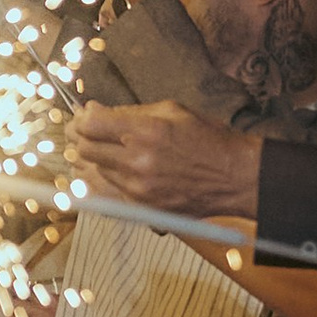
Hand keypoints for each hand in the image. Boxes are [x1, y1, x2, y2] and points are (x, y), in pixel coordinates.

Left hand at [69, 101, 262, 220]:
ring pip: (94, 171)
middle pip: (85, 148)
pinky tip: (120, 169)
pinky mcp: (141, 206)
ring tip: (107, 150)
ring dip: (95, 159)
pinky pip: (109, 190)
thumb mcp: (172, 111)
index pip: (90, 124)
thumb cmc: (208, 138)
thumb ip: (131, 111)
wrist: (235, 177)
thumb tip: (94, 111)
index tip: (84, 117)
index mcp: (145, 130)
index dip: (81, 119)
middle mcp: (137, 160)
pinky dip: (108, 178)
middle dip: (82, 138)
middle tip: (86, 132)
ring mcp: (137, 186)